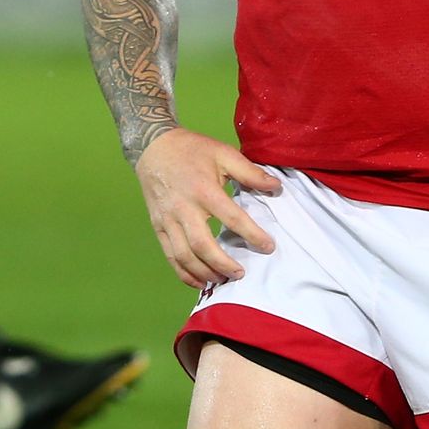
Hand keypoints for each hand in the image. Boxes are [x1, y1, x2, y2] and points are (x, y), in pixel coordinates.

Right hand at [132, 128, 281, 289]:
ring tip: (223, 279)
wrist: (153, 146)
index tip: (268, 247)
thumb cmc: (191, 150)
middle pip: (202, 245)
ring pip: (184, 255)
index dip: (252, 235)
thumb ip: (249, 171)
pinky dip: (184, 273)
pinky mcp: (158, 226)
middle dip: (223, 264)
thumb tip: (275, 187)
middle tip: (241, 273)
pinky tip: (200, 282)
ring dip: (204, 272)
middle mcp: (183, 207)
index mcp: (202, 189)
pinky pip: (170, 255)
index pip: (231, 218)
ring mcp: (168, 219)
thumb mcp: (223, 153)